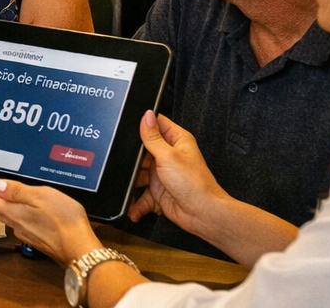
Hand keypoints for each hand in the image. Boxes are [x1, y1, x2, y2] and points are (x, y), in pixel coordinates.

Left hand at [0, 178, 97, 264]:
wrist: (81, 250)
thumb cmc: (64, 221)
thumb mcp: (41, 196)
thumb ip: (17, 190)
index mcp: (15, 212)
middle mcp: (18, 225)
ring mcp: (28, 234)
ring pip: (12, 217)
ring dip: (8, 207)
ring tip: (8, 197)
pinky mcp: (39, 240)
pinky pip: (25, 223)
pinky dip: (24, 215)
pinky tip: (33, 212)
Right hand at [126, 111, 227, 236]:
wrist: (202, 214)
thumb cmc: (195, 184)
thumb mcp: (169, 156)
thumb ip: (153, 137)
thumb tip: (146, 115)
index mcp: (176, 140)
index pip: (156, 124)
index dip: (142, 123)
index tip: (127, 127)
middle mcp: (169, 155)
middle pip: (143, 149)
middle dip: (133, 156)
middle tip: (126, 159)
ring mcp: (162, 173)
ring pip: (139, 172)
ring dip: (132, 180)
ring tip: (129, 183)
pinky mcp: (158, 190)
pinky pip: (142, 195)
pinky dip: (136, 202)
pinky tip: (133, 205)